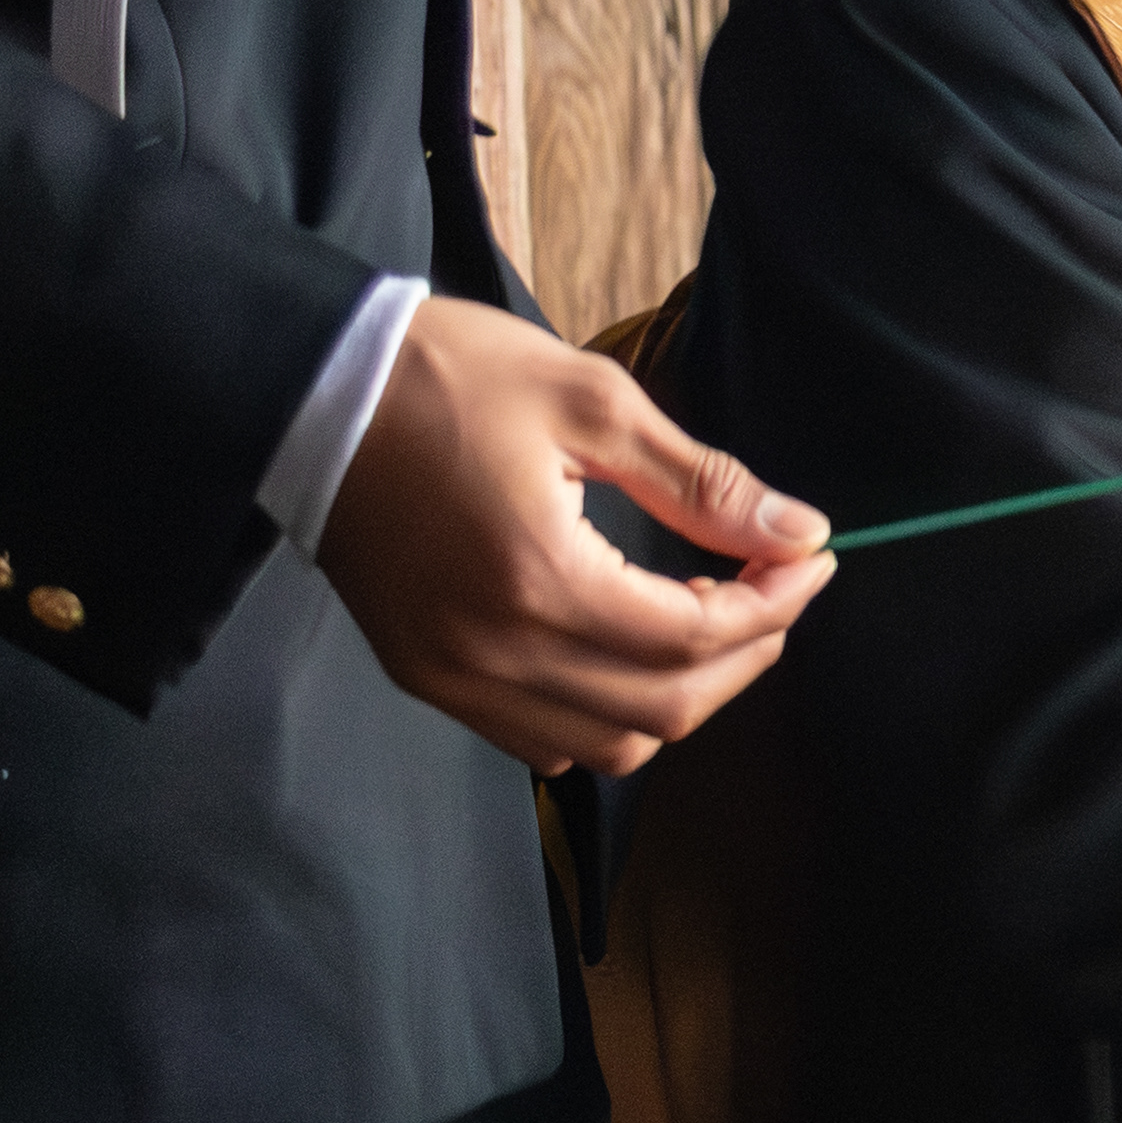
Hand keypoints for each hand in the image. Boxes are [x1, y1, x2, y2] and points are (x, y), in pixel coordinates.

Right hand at [319, 301, 833, 776]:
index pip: (696, 635)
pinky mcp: (426, 678)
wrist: (310, 393)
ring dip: (680, 693)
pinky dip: (606, 714)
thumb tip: (798, 532)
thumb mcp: (589, 401)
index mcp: (539, 579)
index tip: (811, 559)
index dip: (775, 604)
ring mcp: (453, 678)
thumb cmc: (447, 377)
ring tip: (710, 616)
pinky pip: (542, 741)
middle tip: (776, 587)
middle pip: (665, 707)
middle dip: (745, 654)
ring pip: (610, 745)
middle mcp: (494, 653)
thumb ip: (701, 483)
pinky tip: (627, 648)